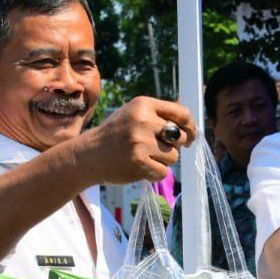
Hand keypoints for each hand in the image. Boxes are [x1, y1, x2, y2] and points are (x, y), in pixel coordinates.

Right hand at [77, 96, 196, 183]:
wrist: (88, 155)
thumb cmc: (115, 135)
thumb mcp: (133, 114)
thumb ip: (159, 115)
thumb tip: (188, 120)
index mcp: (143, 104)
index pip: (182, 113)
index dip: (191, 127)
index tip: (191, 136)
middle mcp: (143, 120)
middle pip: (180, 137)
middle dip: (175, 146)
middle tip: (158, 149)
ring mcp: (140, 142)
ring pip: (174, 157)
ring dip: (163, 161)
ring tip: (144, 157)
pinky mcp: (139, 162)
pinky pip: (163, 172)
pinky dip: (155, 174)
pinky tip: (140, 168)